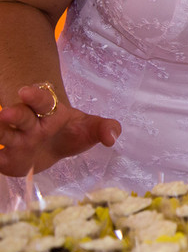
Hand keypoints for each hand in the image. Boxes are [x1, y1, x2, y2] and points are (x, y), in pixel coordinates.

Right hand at [0, 83, 120, 175]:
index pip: (42, 101)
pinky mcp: (6, 159)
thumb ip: (104, 128)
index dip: (35, 96)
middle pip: (20, 116)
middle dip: (13, 115)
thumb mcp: (90, 128)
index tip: (26, 91)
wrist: (54, 146)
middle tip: (6, 114)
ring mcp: (15, 140)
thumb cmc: (72, 132)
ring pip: (4, 134)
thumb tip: (113, 137)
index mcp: (49, 112)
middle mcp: (29, 124)